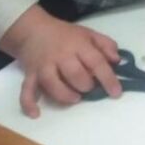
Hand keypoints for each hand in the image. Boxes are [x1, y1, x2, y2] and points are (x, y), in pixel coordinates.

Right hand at [0, 6, 121, 117]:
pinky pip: (26, 90)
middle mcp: (61, 56)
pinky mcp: (30, 75)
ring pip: (52, 84)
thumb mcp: (89, 34)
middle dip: (86, 85)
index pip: (96, 62)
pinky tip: (36, 114)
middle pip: (75, 74)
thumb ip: (106, 45)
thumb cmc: (65, 34)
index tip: (116, 92)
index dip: (108, 78)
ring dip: (65, 95)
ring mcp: (43, 66)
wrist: (32, 30)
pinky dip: (28, 103)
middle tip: (89, 87)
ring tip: (75, 98)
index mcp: (78, 45)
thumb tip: (118, 61)